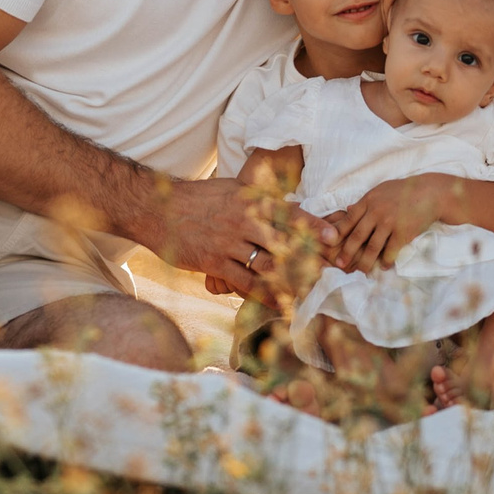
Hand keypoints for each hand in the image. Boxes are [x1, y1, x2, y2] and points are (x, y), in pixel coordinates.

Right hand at [152, 178, 333, 294]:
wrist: (159, 210)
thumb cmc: (198, 199)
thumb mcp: (231, 190)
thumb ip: (258, 200)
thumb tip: (286, 208)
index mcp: (250, 201)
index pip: (290, 212)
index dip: (314, 225)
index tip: (334, 237)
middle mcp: (244, 221)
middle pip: (285, 243)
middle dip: (309, 259)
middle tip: (330, 273)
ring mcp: (229, 243)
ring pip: (268, 265)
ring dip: (291, 280)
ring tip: (310, 291)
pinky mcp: (215, 263)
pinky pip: (245, 282)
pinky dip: (265, 294)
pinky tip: (280, 303)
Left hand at [328, 176, 441, 271]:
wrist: (430, 192)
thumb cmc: (404, 191)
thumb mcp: (381, 191)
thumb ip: (365, 202)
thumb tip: (347, 209)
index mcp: (368, 201)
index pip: (348, 220)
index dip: (338, 235)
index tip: (330, 247)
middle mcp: (376, 212)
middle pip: (357, 237)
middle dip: (347, 253)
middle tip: (340, 265)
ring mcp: (389, 223)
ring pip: (372, 248)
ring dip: (365, 262)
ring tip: (361, 271)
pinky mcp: (403, 232)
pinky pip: (391, 251)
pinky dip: (386, 261)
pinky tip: (383, 267)